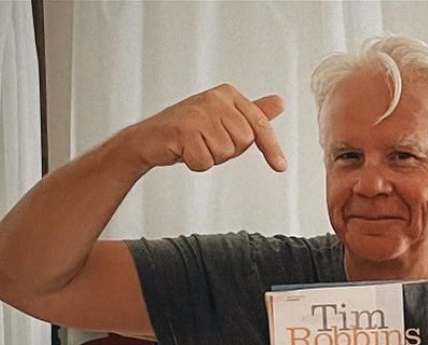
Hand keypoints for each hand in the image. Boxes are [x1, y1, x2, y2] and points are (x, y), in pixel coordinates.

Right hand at [127, 83, 287, 172]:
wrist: (147, 139)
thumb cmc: (187, 130)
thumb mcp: (224, 119)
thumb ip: (252, 113)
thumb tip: (279, 103)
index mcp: (227, 94)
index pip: (259, 124)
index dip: (271, 148)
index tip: (280, 166)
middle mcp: (214, 99)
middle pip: (244, 141)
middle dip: (228, 151)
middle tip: (207, 143)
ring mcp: (198, 113)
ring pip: (226, 153)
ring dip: (211, 157)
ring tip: (194, 145)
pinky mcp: (183, 130)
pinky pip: (205, 161)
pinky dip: (195, 164)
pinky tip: (183, 151)